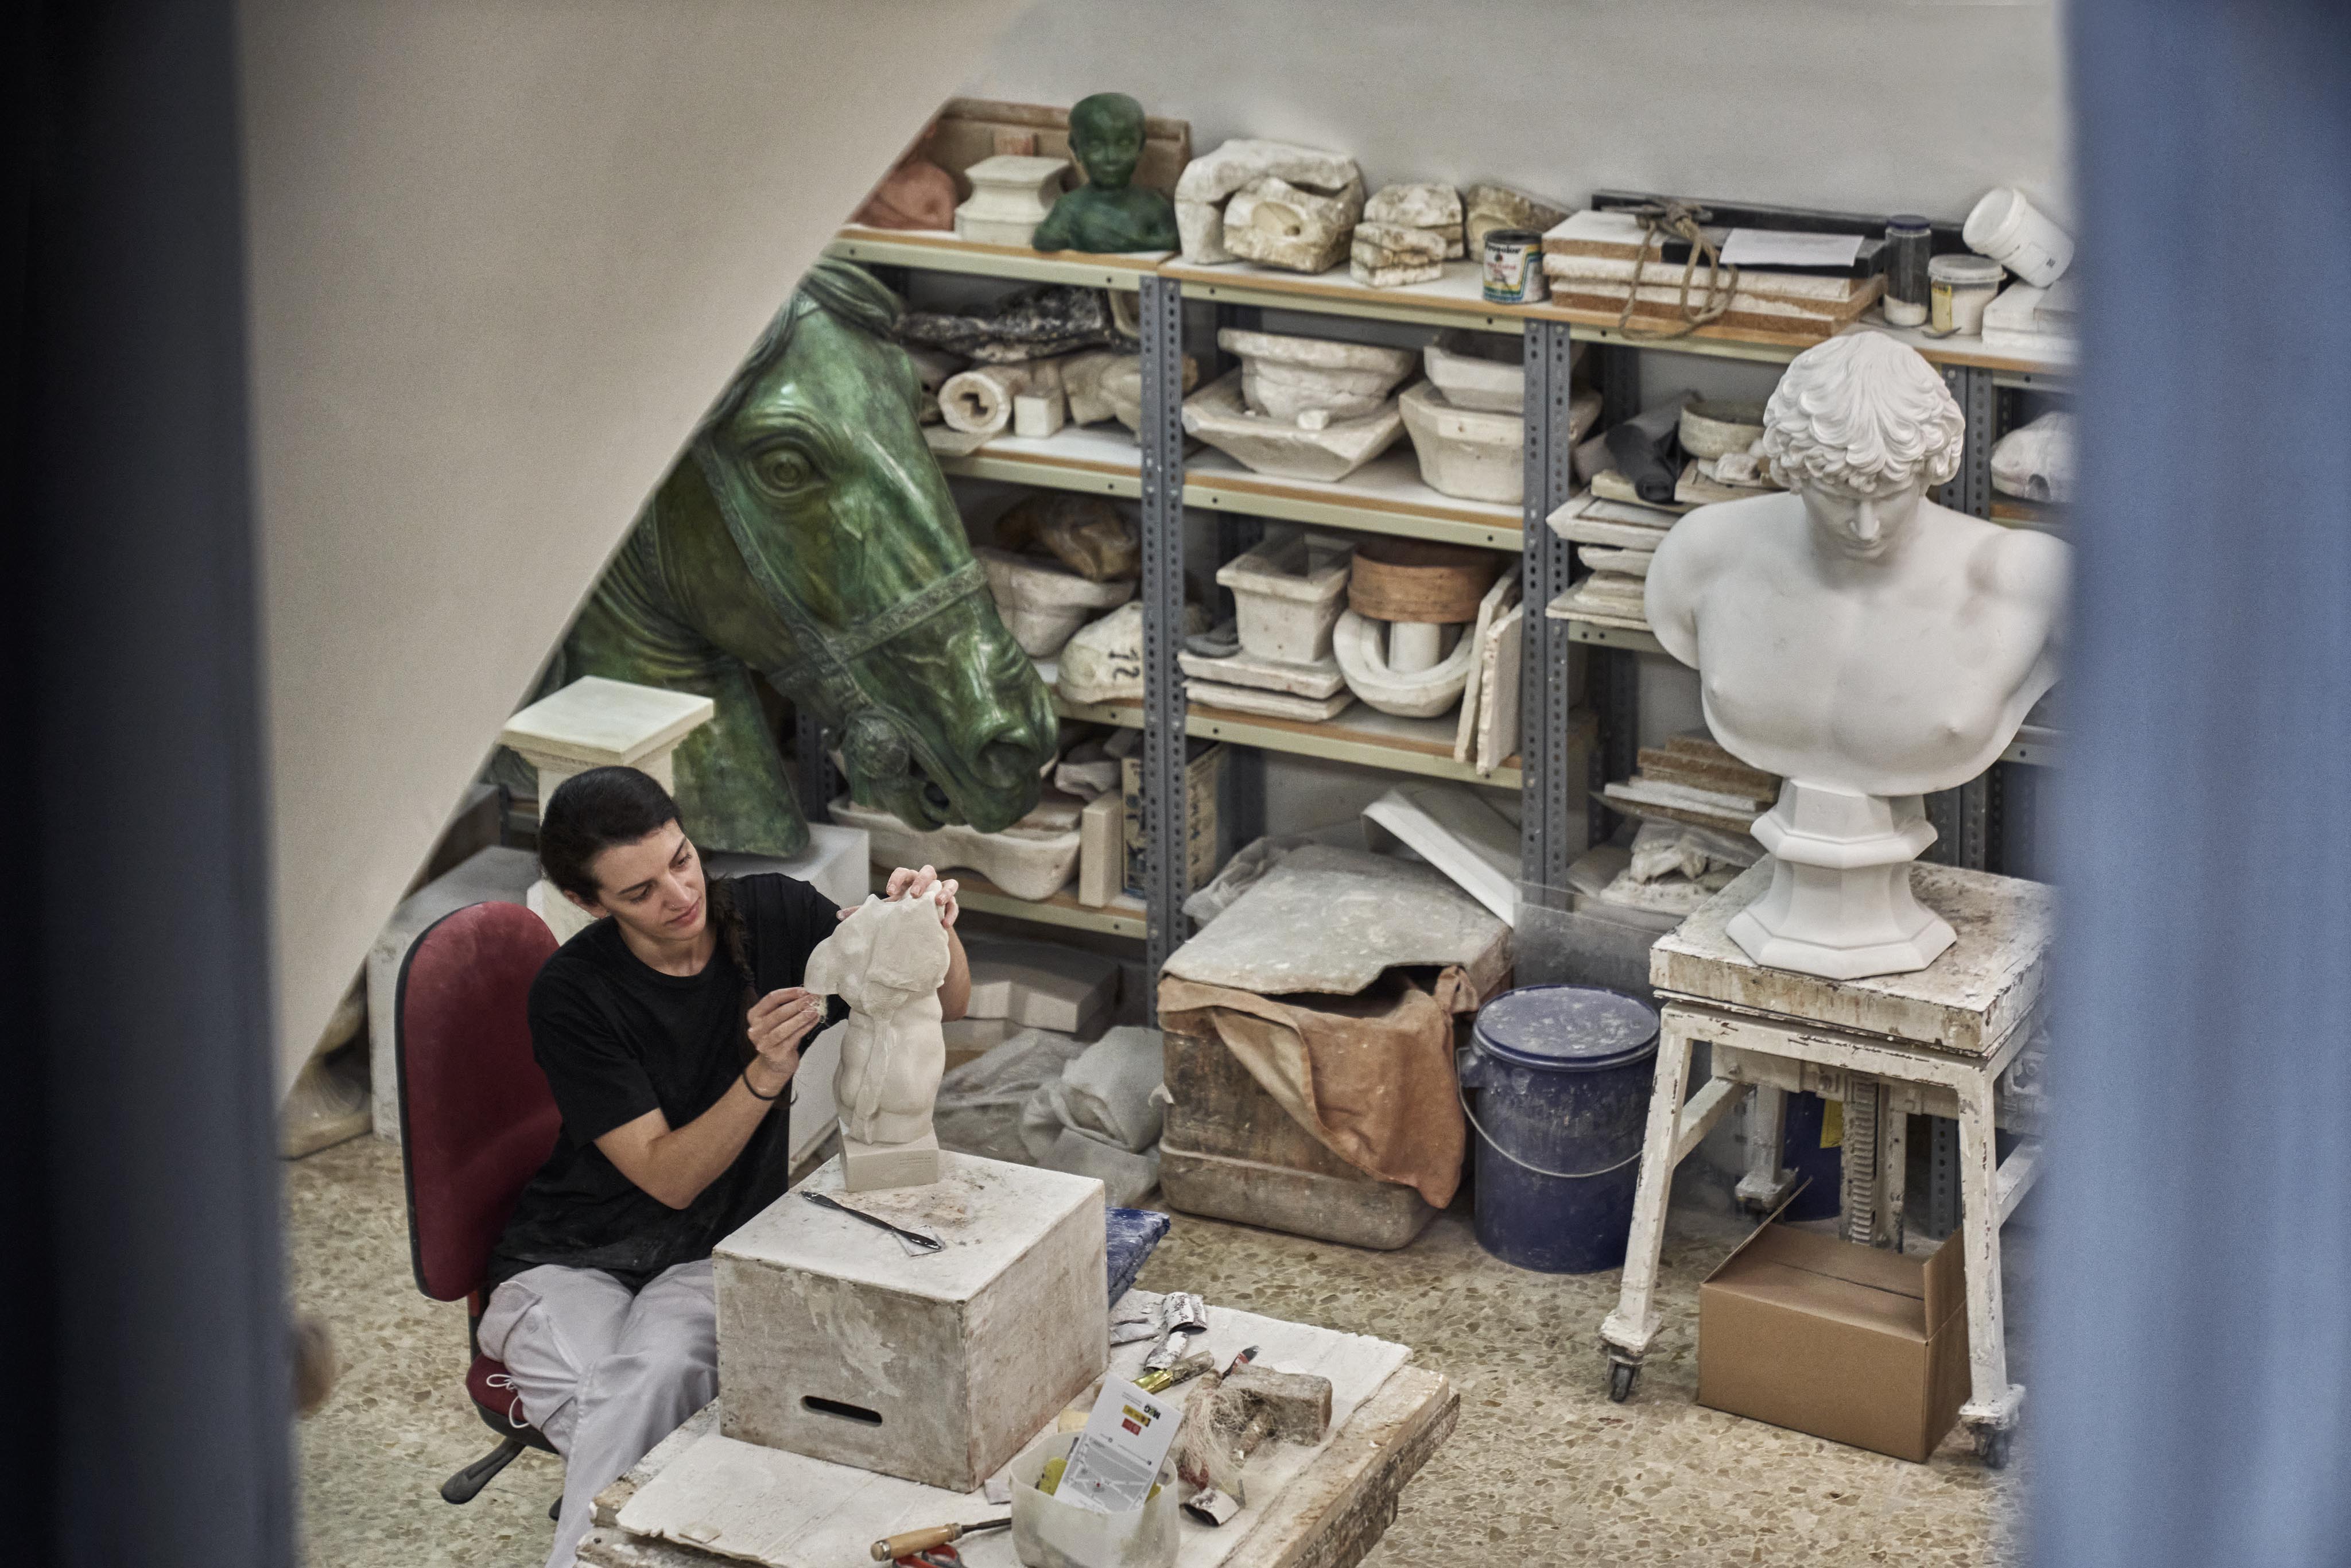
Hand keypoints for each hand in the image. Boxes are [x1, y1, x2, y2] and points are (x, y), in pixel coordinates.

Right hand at [744, 986, 822, 1094]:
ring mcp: (764, 1043)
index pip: (771, 999)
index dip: (788, 993)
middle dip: (798, 1004)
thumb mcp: (778, 1020)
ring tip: (815, 1009)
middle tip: (813, 999)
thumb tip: (807, 994)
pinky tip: (814, 1021)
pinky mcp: (776, 1054)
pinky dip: (805, 1028)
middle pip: (778, 1013)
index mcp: (754, 1016)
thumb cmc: (779, 1037)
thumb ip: (786, 1007)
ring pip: (784, 1027)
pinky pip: (792, 1038)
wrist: (775, 1064)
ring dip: (801, 1017)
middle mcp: (755, 1029)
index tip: (804, 990)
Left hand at [842, 864, 960, 928]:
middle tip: (913, 895)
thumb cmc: (900, 914)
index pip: (903, 872)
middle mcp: (925, 883)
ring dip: (944, 891)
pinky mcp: (951, 905)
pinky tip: (944, 924)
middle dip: (921, 881)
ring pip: (949, 883)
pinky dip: (951, 912)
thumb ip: (866, 912)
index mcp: (907, 882)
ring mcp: (940, 892)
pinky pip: (956, 905)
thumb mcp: (886, 912)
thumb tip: (839, 916)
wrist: (920, 926)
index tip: (888, 892)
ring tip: (936, 902)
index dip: (896, 878)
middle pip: (927, 871)